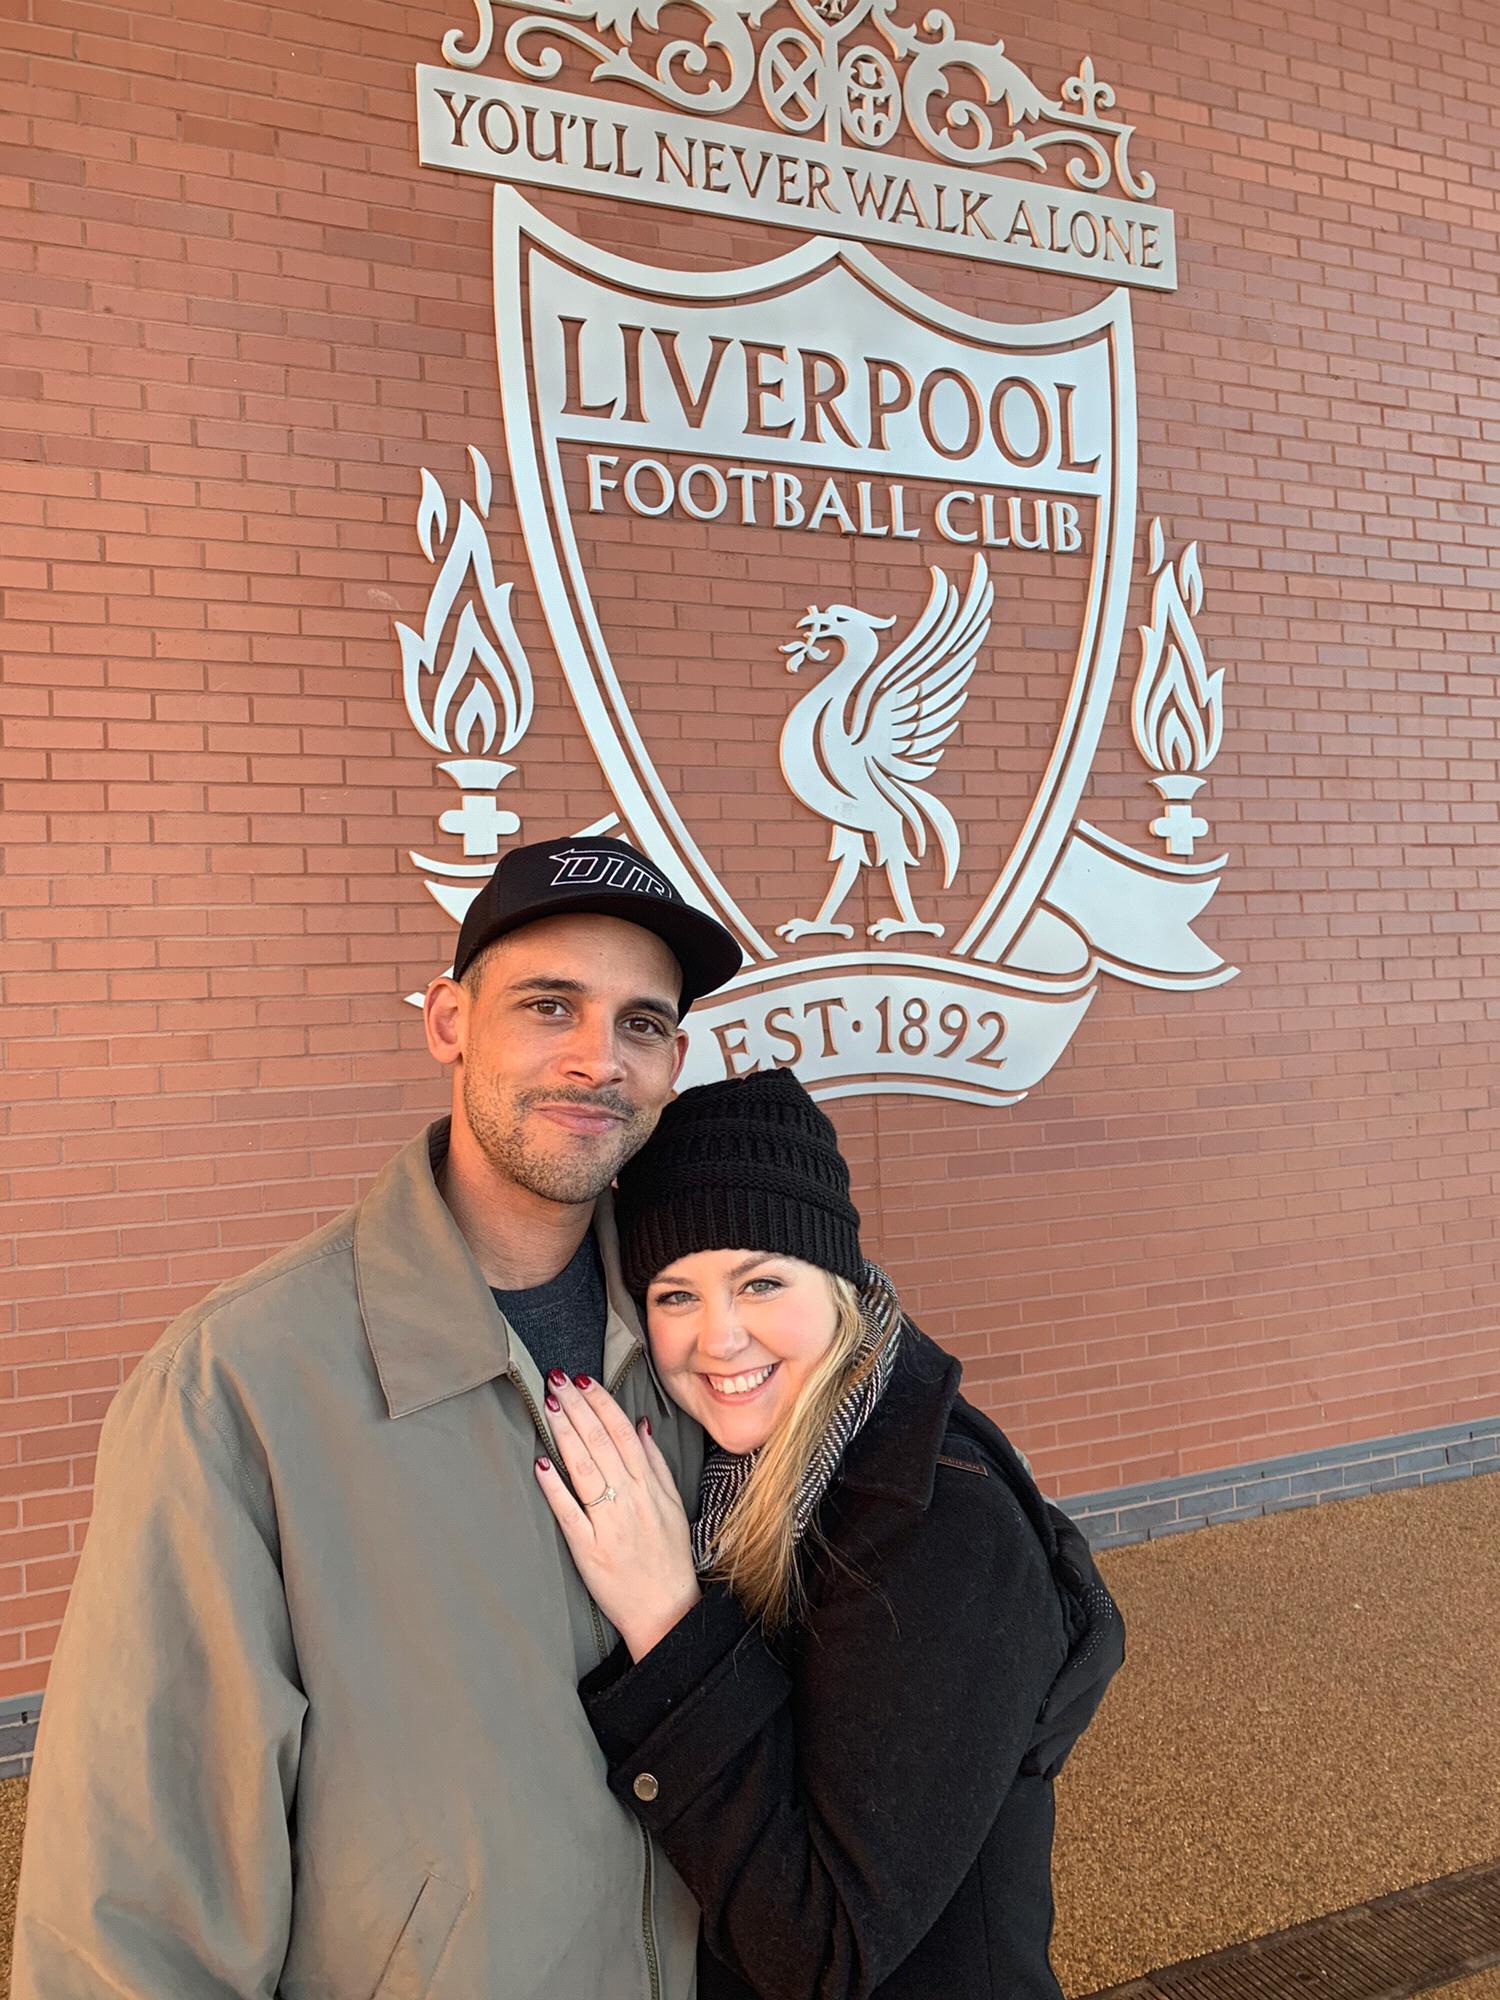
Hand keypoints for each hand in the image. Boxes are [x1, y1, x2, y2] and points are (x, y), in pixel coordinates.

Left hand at [535, 1371, 701, 1661]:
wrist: (666, 1610)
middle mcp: (630, 1500)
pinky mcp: (589, 1549)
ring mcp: (609, 1524)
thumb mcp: (672, 1505)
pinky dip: (555, 1486)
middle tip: (556, 1379)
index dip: (601, 1403)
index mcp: (649, 1487)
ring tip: (548, 1405)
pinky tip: (541, 1462)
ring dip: (565, 1433)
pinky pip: (569, 1512)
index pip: (622, 1432)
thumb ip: (655, 1463)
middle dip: (576, 1407)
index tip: (583, 1380)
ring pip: (584, 1469)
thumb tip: (640, 1424)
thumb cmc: (668, 1556)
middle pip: (600, 1443)